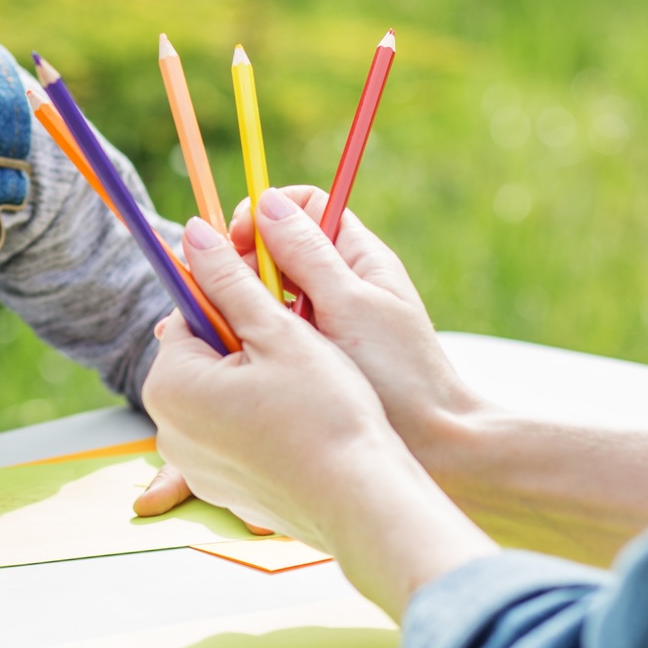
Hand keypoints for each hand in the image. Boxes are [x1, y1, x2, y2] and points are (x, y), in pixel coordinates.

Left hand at [141, 215, 401, 549]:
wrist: (363, 504)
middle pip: (202, 357)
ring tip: (309, 383)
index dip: (233, 297)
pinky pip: (236, 436)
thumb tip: (194, 233)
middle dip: (244, 340)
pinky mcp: (225, 490)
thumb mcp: (277, 331)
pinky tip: (306, 422)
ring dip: (256, 379)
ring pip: (221, 396)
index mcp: (170, 386)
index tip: (275, 296)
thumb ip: (229, 278)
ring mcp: (197, 466)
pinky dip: (263, 422)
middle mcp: (170, 431)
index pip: (188, 314)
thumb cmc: (325, 415)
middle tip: (299, 340)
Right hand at [230, 186, 483, 469]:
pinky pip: (269, 331)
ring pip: (267, 291)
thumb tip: (266, 201)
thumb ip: (307, 254)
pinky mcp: (311, 356)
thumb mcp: (350, 306)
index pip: (305, 206)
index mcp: (357, 257)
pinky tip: (228, 355)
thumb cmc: (399, 374)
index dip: (265, 212)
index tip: (237, 237)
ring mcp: (323, 320)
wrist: (434, 446)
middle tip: (219, 289)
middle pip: (277, 248)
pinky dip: (247, 334)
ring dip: (239, 300)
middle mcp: (338, 283)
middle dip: (242, 259)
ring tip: (212, 326)